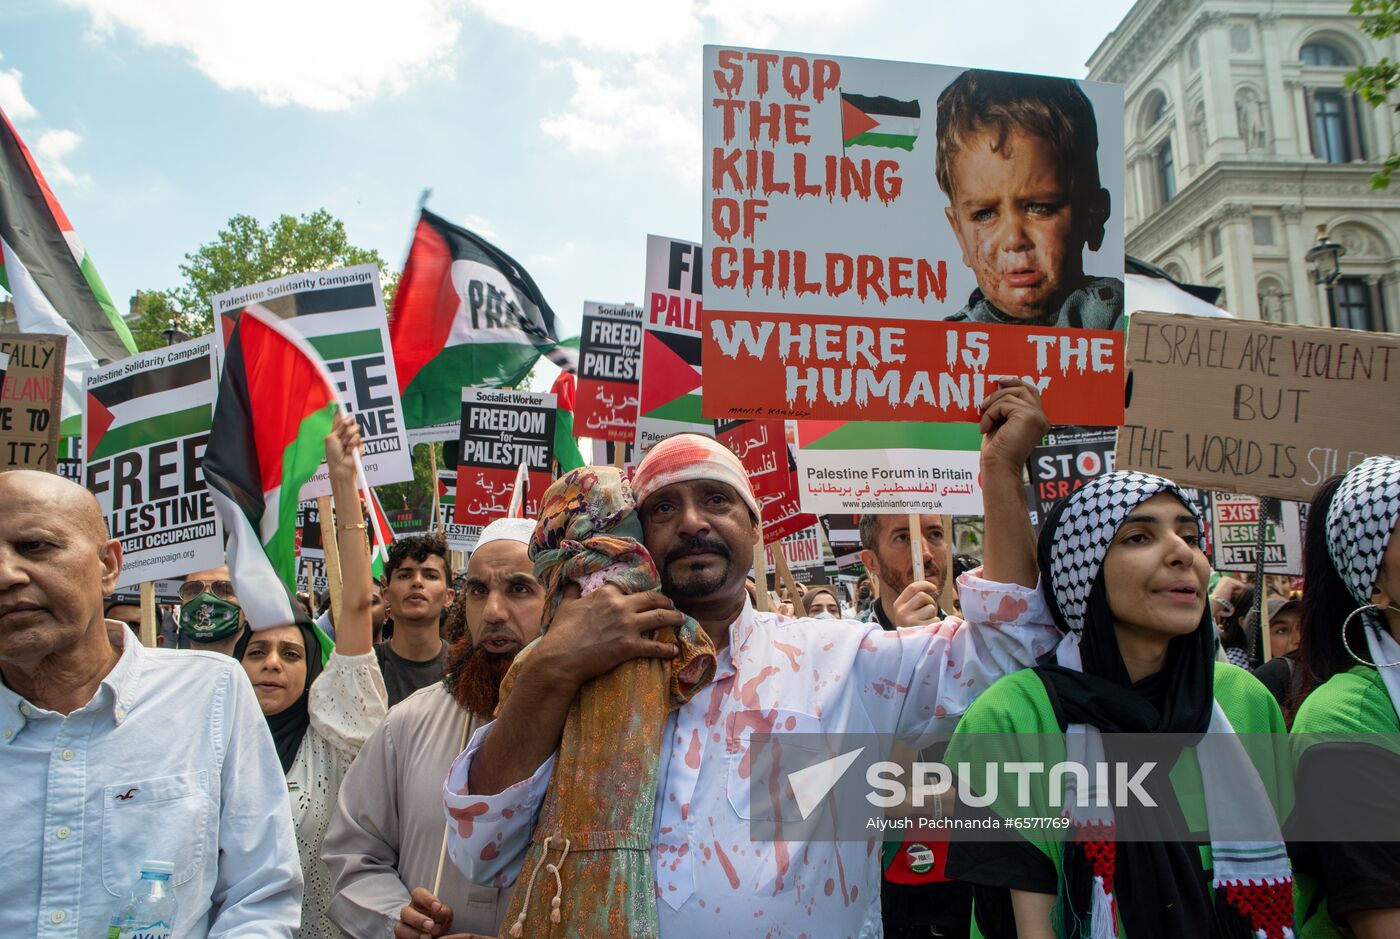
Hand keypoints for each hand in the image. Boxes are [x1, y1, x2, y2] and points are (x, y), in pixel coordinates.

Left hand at [324, 409, 362, 480]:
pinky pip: (359, 439)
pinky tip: (350, 451)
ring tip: (345, 448)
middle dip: (347, 428)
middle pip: (350, 422)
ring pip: (355, 430)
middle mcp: (345, 434)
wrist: (341, 466)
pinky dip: (353, 445)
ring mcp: (353, 440)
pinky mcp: (360, 446)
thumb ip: (339, 426)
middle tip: (343, 436)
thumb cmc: (333, 454)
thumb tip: (342, 413)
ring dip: (348, 439)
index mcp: (336, 431)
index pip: (340, 419)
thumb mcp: (332, 437)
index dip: (341, 412)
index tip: (340, 404)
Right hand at [395, 887, 453, 937]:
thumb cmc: (439, 922)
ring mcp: (403, 926)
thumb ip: (444, 912)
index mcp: (419, 902)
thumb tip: (440, 914)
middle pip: (405, 911)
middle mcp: (408, 913)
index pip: (417, 893)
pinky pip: (401, 938)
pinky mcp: (401, 937)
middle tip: (431, 925)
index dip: (427, 899)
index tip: (438, 907)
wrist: (434, 935)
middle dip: (418, 919)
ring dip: (413, 933)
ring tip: (428, 937)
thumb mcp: (445, 915)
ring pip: (399, 928)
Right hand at [535, 584, 680, 687]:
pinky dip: (668, 649)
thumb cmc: (561, 632)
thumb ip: (572, 591)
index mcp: (606, 594)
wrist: (560, 658)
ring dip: (674, 618)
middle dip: (665, 601)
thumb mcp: (566, 606)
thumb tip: (572, 581)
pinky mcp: (630, 646)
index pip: (629, 585)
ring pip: (661, 617)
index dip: (641, 589)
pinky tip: (674, 650)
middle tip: (671, 605)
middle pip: (652, 598)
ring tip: (681, 620)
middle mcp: (621, 606)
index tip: (647, 594)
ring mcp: (627, 626)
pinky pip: (656, 647)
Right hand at [890, 580, 941, 626]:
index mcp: (898, 605)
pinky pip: (935, 619)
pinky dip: (935, 623)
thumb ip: (915, 598)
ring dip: (933, 613)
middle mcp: (901, 612)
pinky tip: (928, 628)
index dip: (925, 585)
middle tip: (928, 610)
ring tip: (927, 620)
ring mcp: (910, 622)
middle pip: (922, 596)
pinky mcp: (920, 630)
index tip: (934, 588)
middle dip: (930, 601)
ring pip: (930, 607)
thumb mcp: (908, 611)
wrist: (907, 646)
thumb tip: (932, 587)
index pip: (912, 588)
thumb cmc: (912, 624)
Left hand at [978, 379, 1048, 472]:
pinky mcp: (1028, 417)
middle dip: (1005, 387)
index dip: (1016, 383)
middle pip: (1024, 389)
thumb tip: (1000, 384)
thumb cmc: (998, 449)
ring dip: (992, 405)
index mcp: (1038, 420)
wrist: (998, 467)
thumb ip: (1005, 406)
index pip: (1031, 393)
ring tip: (984, 420)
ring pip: (1011, 395)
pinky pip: (1004, 404)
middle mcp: (1042, 418)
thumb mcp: (1002, 422)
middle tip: (987, 395)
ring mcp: (1037, 417)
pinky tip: (984, 428)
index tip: (1000, 381)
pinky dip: (990, 414)